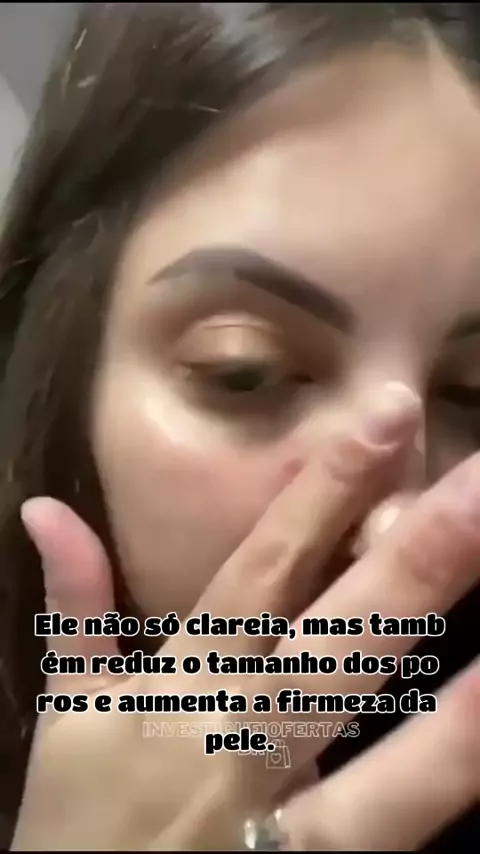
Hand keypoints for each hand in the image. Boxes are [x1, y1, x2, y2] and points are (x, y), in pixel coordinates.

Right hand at [13, 390, 479, 849]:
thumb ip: (75, 605)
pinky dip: (451, 757)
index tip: (386, 416)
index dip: (326, 491)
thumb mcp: (69, 711)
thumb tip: (45, 509)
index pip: (265, 568)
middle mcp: (245, 730)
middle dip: (421, 550)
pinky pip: (399, 809)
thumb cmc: (83, 820)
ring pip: (391, 736)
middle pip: (347, 631)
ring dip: (462, 664)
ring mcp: (290, 804)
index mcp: (183, 681)